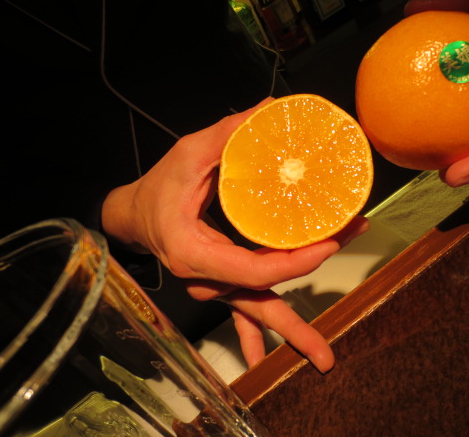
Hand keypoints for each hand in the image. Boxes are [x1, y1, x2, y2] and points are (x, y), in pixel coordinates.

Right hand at [102, 98, 369, 371]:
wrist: (134, 214)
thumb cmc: (158, 187)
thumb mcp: (188, 154)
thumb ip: (227, 134)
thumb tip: (270, 110)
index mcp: (195, 253)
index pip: (253, 270)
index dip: (295, 263)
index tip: (330, 243)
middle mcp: (206, 280)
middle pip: (261, 299)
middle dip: (299, 320)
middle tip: (334, 324)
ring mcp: (213, 288)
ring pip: (258, 307)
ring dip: (294, 325)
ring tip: (324, 349)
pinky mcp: (221, 285)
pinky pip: (243, 311)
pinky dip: (261, 332)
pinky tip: (266, 358)